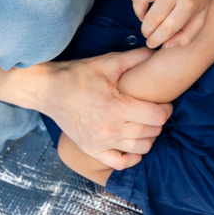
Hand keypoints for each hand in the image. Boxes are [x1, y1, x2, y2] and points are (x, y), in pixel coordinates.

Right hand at [34, 47, 171, 169]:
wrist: (47, 89)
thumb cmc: (78, 74)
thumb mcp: (108, 62)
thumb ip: (136, 58)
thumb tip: (157, 51)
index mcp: (117, 107)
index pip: (157, 116)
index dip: (166, 109)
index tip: (165, 103)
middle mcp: (110, 129)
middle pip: (151, 132)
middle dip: (159, 122)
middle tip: (156, 112)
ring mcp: (100, 142)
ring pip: (140, 149)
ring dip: (149, 138)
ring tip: (146, 126)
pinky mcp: (91, 149)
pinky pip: (119, 163)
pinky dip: (132, 158)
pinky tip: (134, 147)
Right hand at [130, 0, 213, 48]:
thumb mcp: (199, 18)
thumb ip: (187, 36)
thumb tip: (167, 46)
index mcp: (189, 3)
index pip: (167, 28)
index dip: (156, 40)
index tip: (151, 43)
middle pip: (152, 18)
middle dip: (146, 30)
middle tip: (148, 32)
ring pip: (139, 0)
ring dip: (138, 12)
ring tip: (145, 16)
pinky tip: (143, 1)